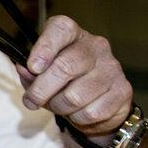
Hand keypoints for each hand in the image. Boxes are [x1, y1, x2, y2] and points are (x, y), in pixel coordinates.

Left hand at [21, 15, 133, 135]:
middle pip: (65, 67)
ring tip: (58, 106)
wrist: (98, 104)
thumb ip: (30, 71)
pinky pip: (91, 112)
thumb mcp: (42, 74)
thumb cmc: (64, 83)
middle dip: (41, 90)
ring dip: (59, 107)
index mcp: (74, 35)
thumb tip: (24, 70)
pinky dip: (77, 118)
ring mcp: (113, 68)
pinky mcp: (123, 91)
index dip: (44, 47)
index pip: (61, 29)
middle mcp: (96, 46)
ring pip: (75, 96)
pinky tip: (77, 112)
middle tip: (32, 101)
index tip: (32, 67)